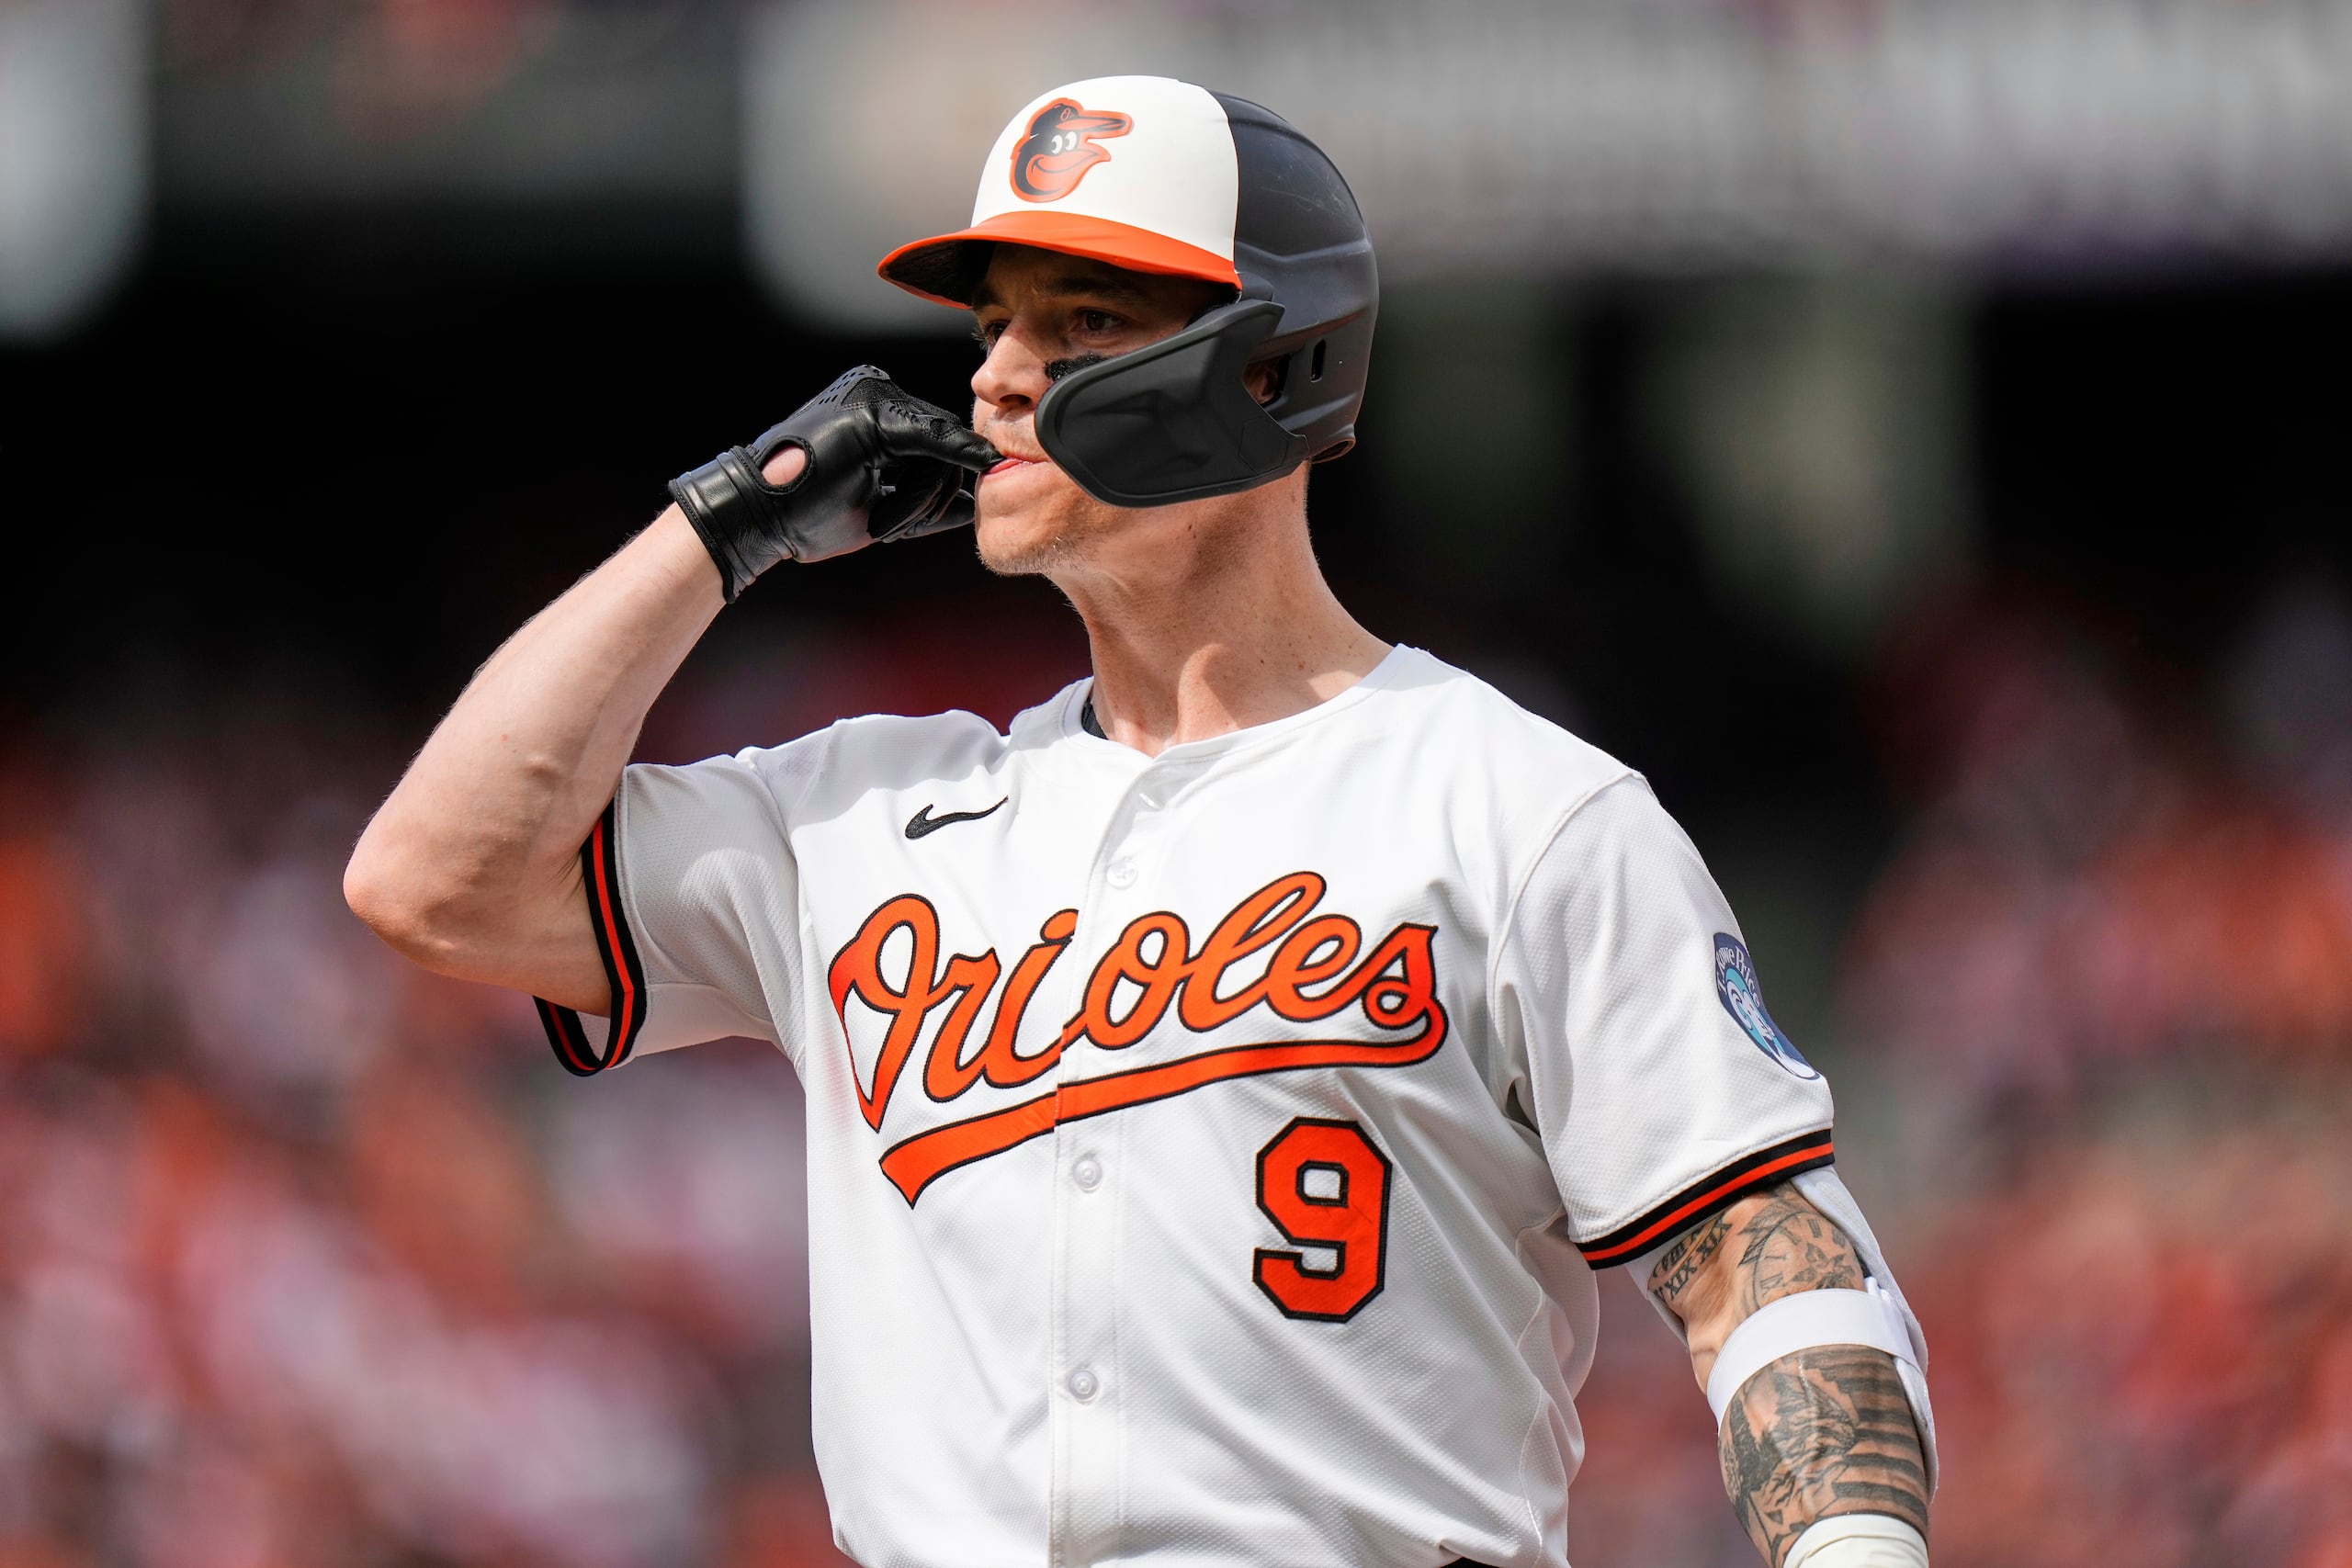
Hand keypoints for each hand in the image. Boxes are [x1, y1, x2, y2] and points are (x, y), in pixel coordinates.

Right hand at [668, 366, 998, 599]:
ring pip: (940, 450)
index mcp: (875, 414)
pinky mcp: (872, 411)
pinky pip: (931, 436)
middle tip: (892, 532)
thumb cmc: (809, 517)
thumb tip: (970, 504)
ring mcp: (873, 396)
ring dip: (919, 502)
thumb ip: (923, 504)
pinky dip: (959, 452)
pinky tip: (984, 461)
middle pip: (943, 445)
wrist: (758, 515)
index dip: (936, 490)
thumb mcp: (878, 511)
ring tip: (879, 525)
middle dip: (930, 498)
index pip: (933, 446)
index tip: (929, 521)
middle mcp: (876, 394)